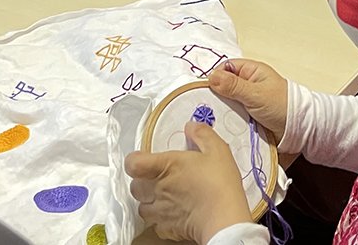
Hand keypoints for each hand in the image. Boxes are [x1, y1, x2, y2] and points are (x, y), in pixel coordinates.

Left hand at [125, 122, 251, 244]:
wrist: (224, 219)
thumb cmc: (220, 183)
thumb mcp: (217, 150)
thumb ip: (202, 134)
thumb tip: (190, 127)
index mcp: (166, 166)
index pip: (133, 164)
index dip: (134, 160)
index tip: (144, 159)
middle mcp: (158, 189)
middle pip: (134, 187)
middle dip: (142, 182)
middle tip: (159, 178)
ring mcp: (160, 212)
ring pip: (142, 208)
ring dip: (149, 202)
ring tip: (165, 197)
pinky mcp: (167, 230)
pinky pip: (156, 225)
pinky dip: (161, 221)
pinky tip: (174, 215)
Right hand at [208, 59, 289, 143]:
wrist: (299, 129)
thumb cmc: (281, 105)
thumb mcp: (255, 94)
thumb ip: (233, 86)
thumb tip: (211, 77)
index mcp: (251, 72)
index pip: (226, 68)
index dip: (214, 77)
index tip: (202, 91)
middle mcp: (248, 85)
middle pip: (224, 87)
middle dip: (214, 97)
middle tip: (203, 109)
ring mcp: (247, 101)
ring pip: (226, 103)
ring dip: (220, 111)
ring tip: (208, 121)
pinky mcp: (248, 117)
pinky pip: (232, 116)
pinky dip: (227, 121)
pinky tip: (219, 128)